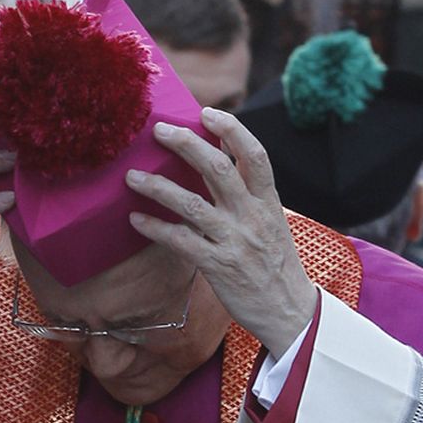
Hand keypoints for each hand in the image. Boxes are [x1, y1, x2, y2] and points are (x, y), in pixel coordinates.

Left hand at [126, 108, 318, 357]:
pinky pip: (180, 242)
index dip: (232, 130)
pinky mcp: (218, 267)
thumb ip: (248, 190)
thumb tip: (221, 152)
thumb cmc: (274, 262)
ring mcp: (234, 241)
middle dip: (187, 145)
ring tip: (132, 177)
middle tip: (159, 130)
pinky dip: (155, 228)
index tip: (207, 112)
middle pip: (219, 170)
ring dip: (158, 187)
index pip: (255, 156)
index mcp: (268, 201)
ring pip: (192, 205)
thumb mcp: (271, 220)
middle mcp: (252, 216)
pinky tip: (136, 220)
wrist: (289, 311)